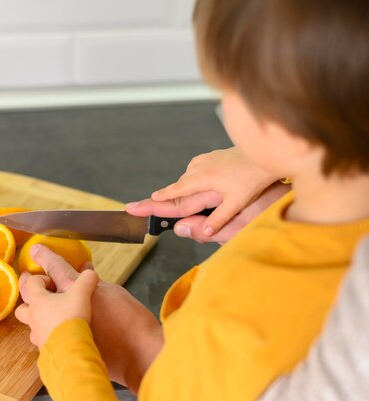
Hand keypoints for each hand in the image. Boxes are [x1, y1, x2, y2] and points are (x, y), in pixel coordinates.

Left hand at [16, 244, 162, 392]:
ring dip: (38, 319)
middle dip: (30, 299)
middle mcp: (33, 318)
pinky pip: (42, 340)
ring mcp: (38, 336)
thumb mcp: (83, 294)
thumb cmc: (74, 319)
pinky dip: (49, 335)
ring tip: (52, 317)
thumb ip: (87, 280)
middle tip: (42, 295)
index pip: (31, 282)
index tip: (52, 280)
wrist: (73, 352)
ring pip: (31, 325)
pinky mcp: (45, 351)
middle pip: (22, 305)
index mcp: (39, 300)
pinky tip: (61, 336)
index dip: (41, 278)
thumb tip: (90, 270)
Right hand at [126, 147, 282, 241]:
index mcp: (205, 178)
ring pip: (188, 174)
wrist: (267, 153)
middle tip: (156, 202)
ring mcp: (208, 158)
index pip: (178, 190)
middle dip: (170, 193)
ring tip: (179, 195)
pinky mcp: (214, 155)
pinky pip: (196, 167)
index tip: (148, 200)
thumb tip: (204, 232)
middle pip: (180, 183)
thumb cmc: (254, 179)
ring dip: (183, 185)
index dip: (162, 196)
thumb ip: (219, 218)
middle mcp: (202, 166)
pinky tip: (198, 180)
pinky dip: (193, 176)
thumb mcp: (237, 202)